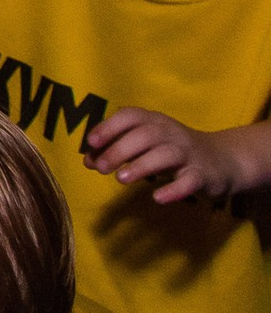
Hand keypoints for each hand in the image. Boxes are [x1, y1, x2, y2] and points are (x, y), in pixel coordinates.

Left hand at [88, 105, 235, 205]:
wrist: (223, 160)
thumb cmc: (174, 151)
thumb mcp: (146, 146)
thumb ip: (117, 150)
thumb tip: (88, 161)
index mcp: (155, 121)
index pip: (131, 115)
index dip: (109, 126)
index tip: (91, 143)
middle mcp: (172, 133)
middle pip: (145, 135)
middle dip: (119, 150)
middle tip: (101, 168)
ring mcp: (189, 154)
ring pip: (166, 154)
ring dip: (142, 165)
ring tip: (121, 179)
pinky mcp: (203, 175)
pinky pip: (190, 180)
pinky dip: (174, 189)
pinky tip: (157, 197)